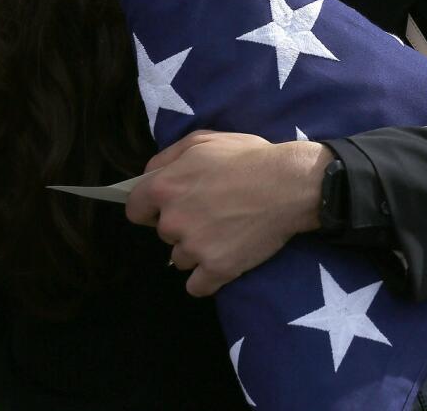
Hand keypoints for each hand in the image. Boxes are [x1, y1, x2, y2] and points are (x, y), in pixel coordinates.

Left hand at [125, 131, 332, 296]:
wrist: (291, 184)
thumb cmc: (249, 157)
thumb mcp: (203, 140)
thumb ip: (168, 157)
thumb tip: (148, 176)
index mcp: (163, 187)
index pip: (134, 210)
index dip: (151, 208)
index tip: (171, 207)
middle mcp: (172, 220)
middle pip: (163, 235)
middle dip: (182, 226)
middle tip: (213, 213)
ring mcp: (194, 248)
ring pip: (180, 259)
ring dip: (197, 251)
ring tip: (227, 233)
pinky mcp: (217, 269)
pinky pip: (197, 286)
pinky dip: (208, 278)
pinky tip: (225, 261)